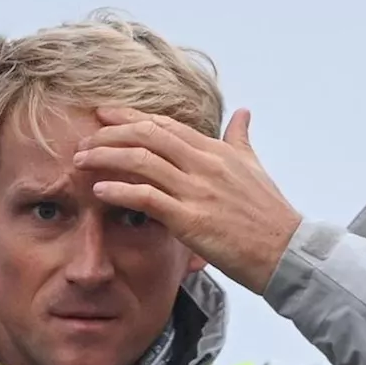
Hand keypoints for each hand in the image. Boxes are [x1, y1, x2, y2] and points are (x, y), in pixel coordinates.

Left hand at [74, 107, 302, 293]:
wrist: (285, 251)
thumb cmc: (269, 214)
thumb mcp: (255, 168)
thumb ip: (241, 139)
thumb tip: (243, 113)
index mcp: (216, 150)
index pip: (165, 125)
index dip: (131, 117)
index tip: (104, 114)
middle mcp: (204, 164)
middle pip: (148, 135)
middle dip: (110, 133)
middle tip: (84, 139)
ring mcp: (197, 190)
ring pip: (142, 160)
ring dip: (105, 157)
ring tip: (80, 161)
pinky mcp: (191, 219)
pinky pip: (146, 198)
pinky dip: (118, 191)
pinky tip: (98, 191)